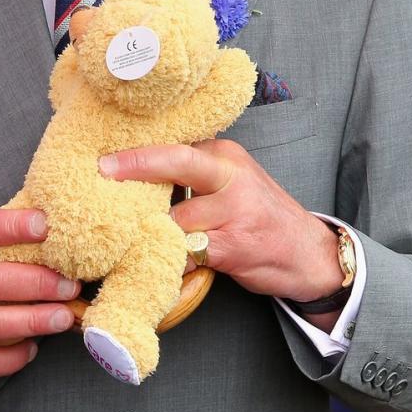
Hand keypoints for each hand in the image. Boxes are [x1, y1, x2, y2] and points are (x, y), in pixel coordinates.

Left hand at [99, 140, 340, 303]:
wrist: (310, 255)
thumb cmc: (261, 216)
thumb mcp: (234, 181)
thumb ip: (196, 174)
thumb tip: (135, 172)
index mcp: (227, 155)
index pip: (178, 145)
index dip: (139, 152)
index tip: (104, 158)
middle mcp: (232, 176)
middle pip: (177, 164)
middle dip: (136, 168)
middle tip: (102, 173)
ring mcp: (235, 211)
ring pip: (175, 217)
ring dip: (147, 231)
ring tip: (124, 239)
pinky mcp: (232, 246)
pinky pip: (185, 253)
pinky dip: (165, 261)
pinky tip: (151, 266)